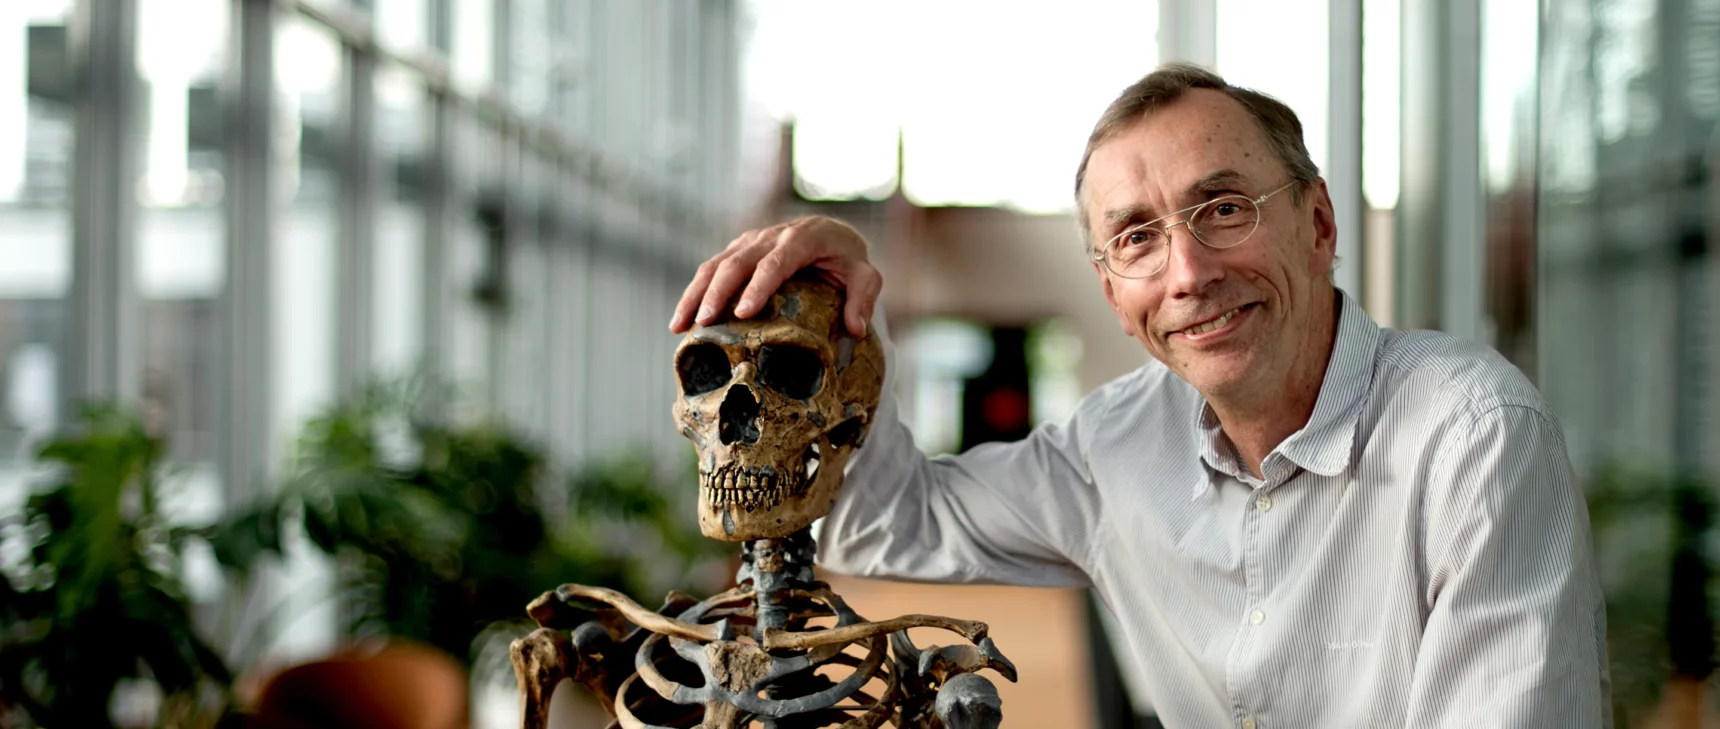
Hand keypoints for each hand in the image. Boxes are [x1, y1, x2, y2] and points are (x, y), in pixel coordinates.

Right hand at [669, 216, 880, 337]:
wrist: (830, 232)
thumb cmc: (847, 259)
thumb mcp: (865, 275)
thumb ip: (863, 298)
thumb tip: (856, 330)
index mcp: (802, 239)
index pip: (776, 263)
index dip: (758, 287)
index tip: (744, 314)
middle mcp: (770, 236)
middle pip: (737, 262)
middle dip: (717, 293)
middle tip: (703, 324)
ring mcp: (750, 241)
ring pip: (716, 264)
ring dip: (695, 294)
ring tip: (679, 326)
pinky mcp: (738, 250)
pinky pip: (712, 268)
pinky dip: (694, 292)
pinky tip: (683, 320)